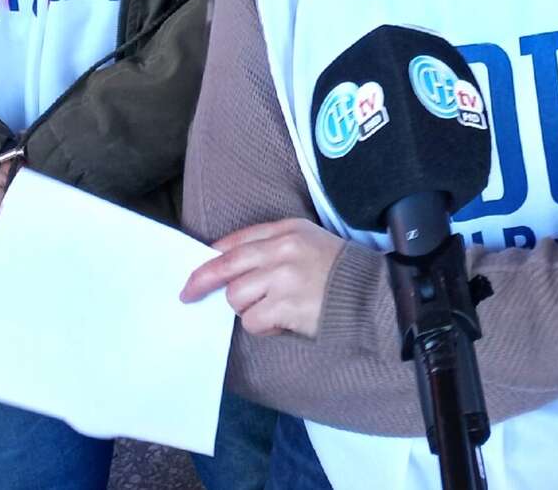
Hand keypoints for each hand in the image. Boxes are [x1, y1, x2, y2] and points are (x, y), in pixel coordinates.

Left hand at [181, 218, 347, 337]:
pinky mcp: (286, 306)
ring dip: (247, 309)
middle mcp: (282, 250)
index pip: (237, 240)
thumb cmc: (338, 268)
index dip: (212, 256)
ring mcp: (283, 278)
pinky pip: (253, 321)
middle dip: (201, 282)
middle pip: (226, 267)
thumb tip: (227, 260)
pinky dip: (264, 327)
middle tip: (187, 295)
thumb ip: (272, 245)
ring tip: (271, 310)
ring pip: (236, 298)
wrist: (370, 292)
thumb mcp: (308, 241)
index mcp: (287, 230)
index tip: (197, 270)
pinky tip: (283, 323)